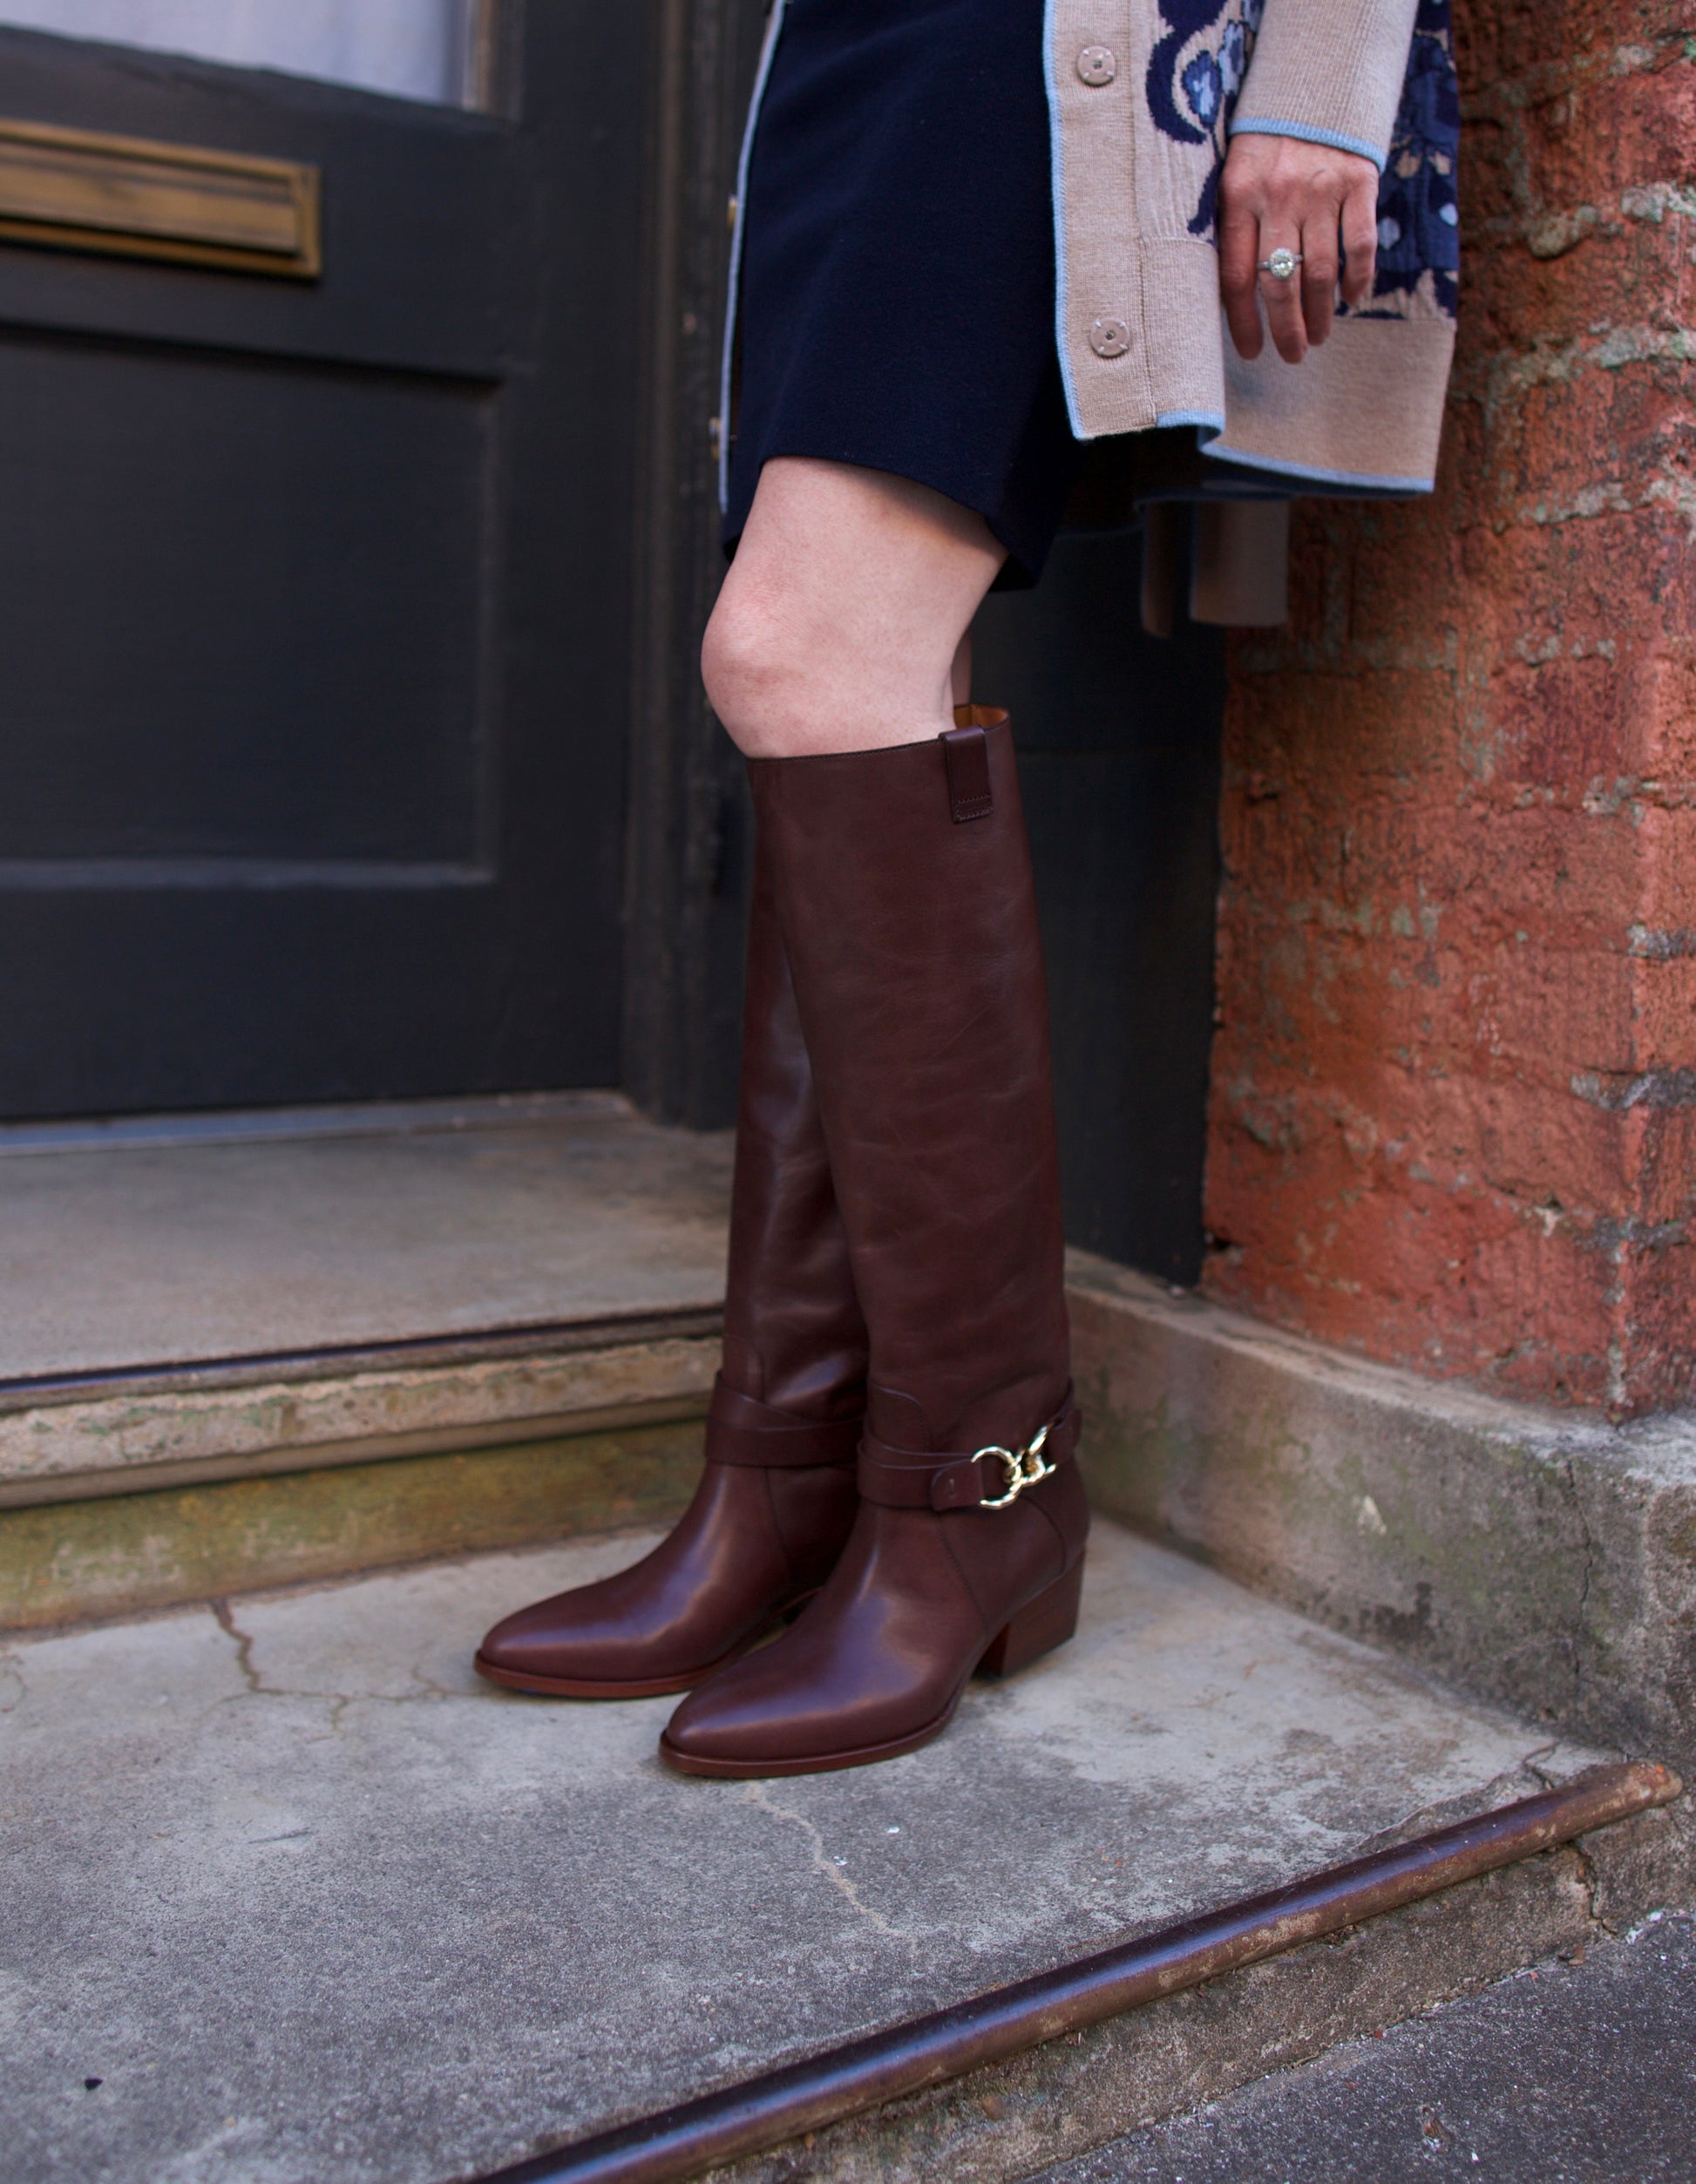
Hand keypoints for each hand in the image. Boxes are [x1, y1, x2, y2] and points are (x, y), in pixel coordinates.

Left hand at [1219, 134, 1379, 364]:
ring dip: (1321, 314)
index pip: (1236, 277)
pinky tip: (1352, 298)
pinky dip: (1358, 279)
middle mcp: (1279, 196)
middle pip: (1280, 283)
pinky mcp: (1360, 181)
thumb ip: (1232, 229)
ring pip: (1321, 272)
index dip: (1244, 323)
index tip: (1252, 352)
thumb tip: (1230, 300)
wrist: (1313, 83)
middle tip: (1293, 354)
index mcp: (1238, 197)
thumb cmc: (1265, 146)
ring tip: (1318, 336)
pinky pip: (1361, 245)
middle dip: (1286, 330)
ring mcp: (1322, 189)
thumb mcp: (1234, 178)